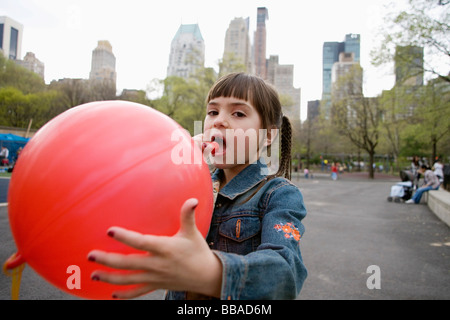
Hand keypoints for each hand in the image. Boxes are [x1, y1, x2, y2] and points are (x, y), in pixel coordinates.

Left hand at [87, 198, 221, 298]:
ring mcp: (155, 277)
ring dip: (109, 278)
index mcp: (165, 248)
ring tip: (93, 274)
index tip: (110, 231)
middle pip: (128, 264)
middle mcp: (157, 264)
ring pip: (128, 279)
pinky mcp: (156, 285)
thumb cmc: (198, 251)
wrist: (207, 276)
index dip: (125, 237)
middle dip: (107, 260)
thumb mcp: (192, 232)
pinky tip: (111, 294)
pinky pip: (138, 292)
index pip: (141, 242)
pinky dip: (125, 295)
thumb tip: (193, 199)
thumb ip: (188, 215)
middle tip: (90, 255)